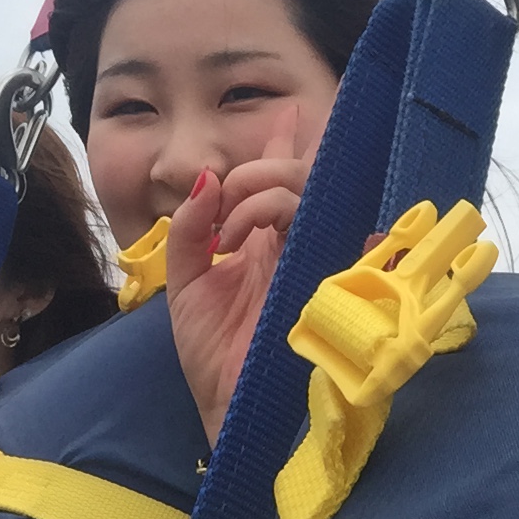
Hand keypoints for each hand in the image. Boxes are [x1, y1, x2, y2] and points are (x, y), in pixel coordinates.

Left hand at [167, 106, 314, 445]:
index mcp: (262, 240)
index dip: (282, 141)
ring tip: (232, 231)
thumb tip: (207, 182)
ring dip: (263, 195)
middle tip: (226, 200)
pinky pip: (333, 229)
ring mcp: (309, 257)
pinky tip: (255, 236)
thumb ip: (190, 231)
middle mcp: (291, 242)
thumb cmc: (213, 354)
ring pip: (309, 193)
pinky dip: (293, 217)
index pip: (277, 178)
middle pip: (298, 176)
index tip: (286, 113)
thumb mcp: (185, 283)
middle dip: (258, 171)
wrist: (228, 405)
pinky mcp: (323, 276)